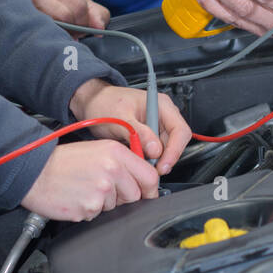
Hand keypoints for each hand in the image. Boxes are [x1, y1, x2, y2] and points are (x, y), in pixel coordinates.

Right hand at [21, 141, 158, 220]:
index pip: (149, 176)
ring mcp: (101, 191)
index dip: (149, 188)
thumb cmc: (62, 161)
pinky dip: (89, 210)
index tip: (146, 193)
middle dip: (123, 197)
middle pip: (136, 195)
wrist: (34, 171)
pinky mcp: (89, 208)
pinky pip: (98, 215)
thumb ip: (121, 161)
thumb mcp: (97, 150)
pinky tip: (77, 197)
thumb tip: (140, 178)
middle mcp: (112, 170)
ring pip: (117, 207)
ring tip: (85, 189)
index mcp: (116, 153)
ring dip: (104, 204)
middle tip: (103, 189)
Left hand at [69, 78, 190, 176]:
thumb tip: (156, 150)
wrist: (92, 103)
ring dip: (155, 160)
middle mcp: (162, 115)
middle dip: (165, 158)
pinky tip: (136, 160)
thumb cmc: (104, 103)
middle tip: (150, 170)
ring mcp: (156, 126)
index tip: (163, 166)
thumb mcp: (120, 117)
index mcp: (161, 105)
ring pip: (165, 150)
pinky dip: (147, 159)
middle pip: (175, 143)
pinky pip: (154, 152)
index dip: (175, 151)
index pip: (180, 131)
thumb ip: (139, 133)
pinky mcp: (149, 136)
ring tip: (139, 163)